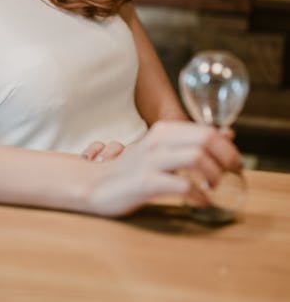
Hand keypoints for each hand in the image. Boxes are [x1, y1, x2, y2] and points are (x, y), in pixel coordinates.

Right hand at [85, 120, 241, 216]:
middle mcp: (159, 140)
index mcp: (164, 130)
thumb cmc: (132, 169)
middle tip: (232, 175)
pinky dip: (199, 194)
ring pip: (197, 158)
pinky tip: (201, 201)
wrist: (95, 184)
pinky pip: (182, 185)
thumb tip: (227, 134)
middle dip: (227, 158)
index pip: (206, 130)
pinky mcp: (146, 182)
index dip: (227, 147)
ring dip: (214, 174)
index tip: (235, 163)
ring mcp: (151, 160)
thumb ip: (190, 141)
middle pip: (205, 140)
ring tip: (214, 186)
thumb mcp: (161, 149)